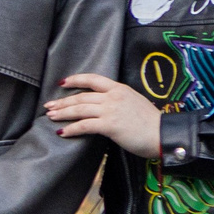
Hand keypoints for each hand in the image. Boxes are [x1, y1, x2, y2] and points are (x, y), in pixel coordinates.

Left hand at [45, 72, 162, 157]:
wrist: (163, 134)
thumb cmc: (151, 123)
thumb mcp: (134, 103)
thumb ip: (118, 101)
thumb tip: (104, 107)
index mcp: (120, 89)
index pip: (93, 79)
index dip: (75, 80)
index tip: (62, 83)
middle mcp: (113, 96)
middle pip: (81, 96)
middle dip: (62, 101)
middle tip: (49, 105)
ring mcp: (111, 110)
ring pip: (79, 110)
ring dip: (62, 113)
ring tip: (50, 116)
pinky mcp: (109, 125)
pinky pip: (84, 125)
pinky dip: (71, 129)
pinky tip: (62, 132)